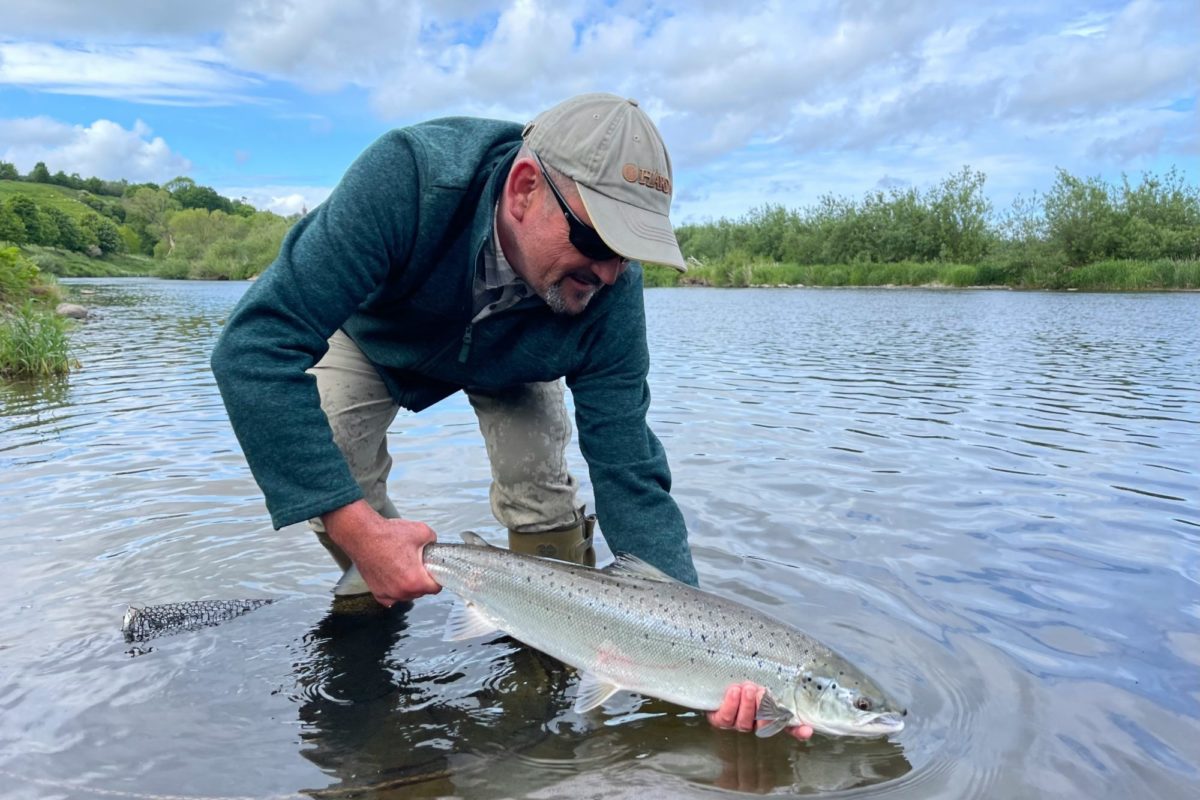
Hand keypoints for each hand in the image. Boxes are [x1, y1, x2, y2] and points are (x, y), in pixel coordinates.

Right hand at [322, 500, 441, 605]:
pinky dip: (394, 589)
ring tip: (403, 567)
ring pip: (406, 595)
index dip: (437, 578)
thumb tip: (433, 545)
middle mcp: (401, 591)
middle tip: (417, 565)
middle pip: (421, 592)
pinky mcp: (377, 592)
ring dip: (408, 585)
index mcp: (414, 580)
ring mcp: (388, 593)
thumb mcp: (422, 532)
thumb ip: (433, 541)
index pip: (435, 588)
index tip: (434, 572)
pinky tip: (394, 576)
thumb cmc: (387, 535)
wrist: (362, 535)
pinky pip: (391, 597)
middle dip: (422, 580)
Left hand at [707, 681, 813, 739]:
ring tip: (747, 687)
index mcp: (769, 713)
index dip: (798, 731)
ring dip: (747, 705)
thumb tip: (801, 676)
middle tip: (762, 691)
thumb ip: (776, 677)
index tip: (807, 729)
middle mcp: (755, 721)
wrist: (713, 674)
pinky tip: (734, 691)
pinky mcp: (720, 720)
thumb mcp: (761, 673)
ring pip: (745, 722)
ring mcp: (738, 722)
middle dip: (764, 708)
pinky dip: (731, 704)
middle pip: (765, 724)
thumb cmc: (742, 673)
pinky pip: (726, 718)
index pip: (788, 726)